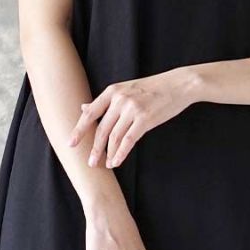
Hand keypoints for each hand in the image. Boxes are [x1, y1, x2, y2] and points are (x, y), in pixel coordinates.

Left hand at [68, 68, 196, 169]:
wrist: (178, 85)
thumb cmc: (153, 88)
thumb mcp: (126, 89)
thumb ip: (106, 101)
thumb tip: (83, 108)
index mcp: (112, 91)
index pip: (90, 113)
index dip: (79, 129)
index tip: (71, 143)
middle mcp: (120, 99)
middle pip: (101, 128)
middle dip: (94, 148)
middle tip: (90, 162)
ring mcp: (132, 109)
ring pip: (114, 137)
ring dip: (108, 153)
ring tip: (106, 164)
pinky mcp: (145, 119)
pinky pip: (128, 140)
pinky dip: (121, 153)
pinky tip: (117, 162)